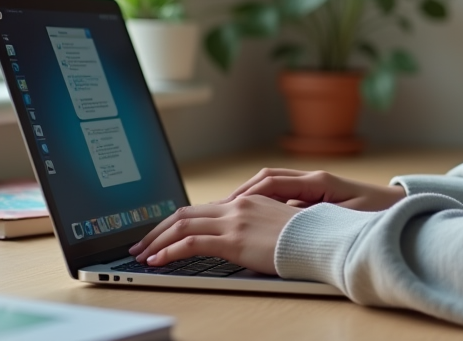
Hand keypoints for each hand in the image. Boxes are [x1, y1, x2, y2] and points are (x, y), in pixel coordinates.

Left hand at [127, 195, 297, 273]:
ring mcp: (234, 221)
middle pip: (185, 213)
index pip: (202, 208)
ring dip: (156, 240)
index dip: (177, 221)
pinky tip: (157, 261)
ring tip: (141, 254)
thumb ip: (257, 228)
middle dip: (158, 229)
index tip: (162, 233)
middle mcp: (237, 206)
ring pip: (182, 225)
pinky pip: (190, 243)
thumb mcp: (277, 228)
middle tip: (141, 243)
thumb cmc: (307, 238)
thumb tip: (243, 242)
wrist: (321, 240)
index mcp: (247, 201)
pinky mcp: (233, 240)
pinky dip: (168, 251)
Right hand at [222, 168, 406, 210]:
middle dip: (240, 193)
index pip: (273, 182)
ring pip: (271, 185)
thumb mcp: (348, 217)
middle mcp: (312, 178)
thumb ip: (320, 217)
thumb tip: (291, 222)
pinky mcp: (315, 194)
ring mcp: (312, 184)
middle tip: (218, 208)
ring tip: (227, 212)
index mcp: (317, 181)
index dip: (248, 193)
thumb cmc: (376, 213)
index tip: (228, 206)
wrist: (397, 206)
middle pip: (266, 179)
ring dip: (249, 196)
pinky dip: (262, 202)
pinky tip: (252, 217)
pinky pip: (282, 195)